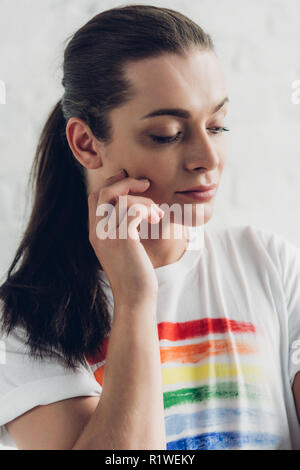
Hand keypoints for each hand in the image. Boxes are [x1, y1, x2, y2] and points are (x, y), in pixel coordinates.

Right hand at [88, 169, 163, 303]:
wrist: (135, 297)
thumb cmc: (134, 273)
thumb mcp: (122, 249)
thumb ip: (121, 229)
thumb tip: (134, 210)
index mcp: (95, 232)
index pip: (94, 196)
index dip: (112, 184)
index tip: (132, 183)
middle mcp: (97, 232)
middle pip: (103, 191)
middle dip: (125, 182)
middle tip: (146, 184)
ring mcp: (108, 235)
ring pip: (120, 198)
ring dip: (143, 199)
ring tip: (157, 213)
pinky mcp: (123, 239)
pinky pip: (133, 210)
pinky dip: (147, 209)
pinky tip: (156, 219)